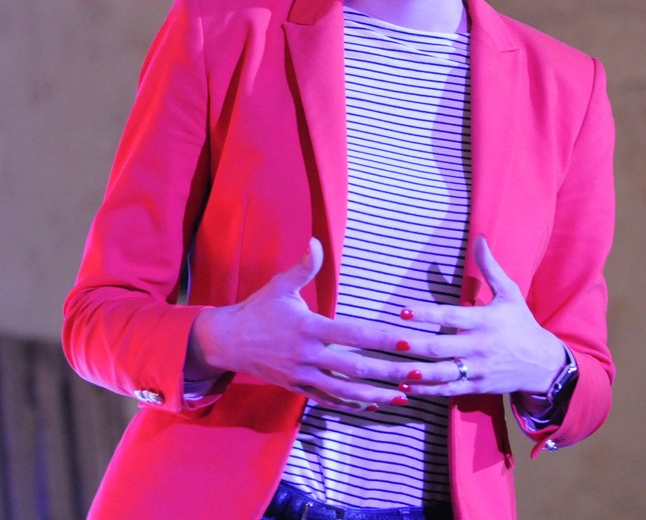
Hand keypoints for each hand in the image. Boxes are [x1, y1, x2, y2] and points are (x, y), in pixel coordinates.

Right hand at [187, 239, 426, 411]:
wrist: (227, 341)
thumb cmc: (258, 310)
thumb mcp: (280, 286)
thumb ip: (303, 267)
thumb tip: (315, 241)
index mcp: (309, 328)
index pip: (354, 335)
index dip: (383, 339)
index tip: (408, 342)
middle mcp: (309, 355)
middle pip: (356, 368)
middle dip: (389, 372)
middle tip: (418, 374)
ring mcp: (303, 376)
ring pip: (345, 391)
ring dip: (376, 395)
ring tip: (403, 396)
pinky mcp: (298, 388)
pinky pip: (328, 400)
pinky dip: (351, 404)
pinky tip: (372, 404)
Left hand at [395, 235, 566, 397]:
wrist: (541, 363)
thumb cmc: (520, 323)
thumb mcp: (509, 293)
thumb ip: (490, 267)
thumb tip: (479, 238)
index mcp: (485, 321)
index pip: (451, 316)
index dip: (426, 314)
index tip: (403, 311)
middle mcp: (480, 346)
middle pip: (441, 348)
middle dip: (415, 345)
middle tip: (392, 342)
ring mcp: (478, 369)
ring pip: (442, 373)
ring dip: (416, 373)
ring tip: (394, 369)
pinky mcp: (477, 387)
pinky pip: (448, 390)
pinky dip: (426, 390)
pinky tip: (405, 386)